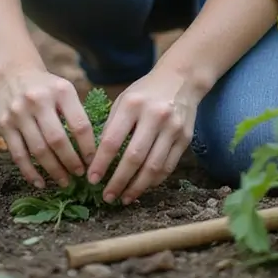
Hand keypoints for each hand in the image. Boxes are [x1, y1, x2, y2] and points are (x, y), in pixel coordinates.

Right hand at [0, 68, 96, 188]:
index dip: (88, 148)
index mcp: (61, 90)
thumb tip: (93, 150)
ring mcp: (19, 112)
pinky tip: (40, 183)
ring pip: (38, 150)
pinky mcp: (4, 125)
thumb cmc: (46, 87)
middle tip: (80, 175)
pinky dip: (30, 172)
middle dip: (71, 162)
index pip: (79, 124)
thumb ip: (76, 114)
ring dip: (53, 170)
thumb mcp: (65, 90)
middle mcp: (38, 100)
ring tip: (65, 182)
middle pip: (58, 140)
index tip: (94, 162)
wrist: (12, 72)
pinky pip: (18, 154)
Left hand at [87, 68, 200, 205]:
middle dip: (118, 181)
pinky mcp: (185, 138)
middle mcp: (155, 116)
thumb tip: (99, 158)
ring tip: (124, 198)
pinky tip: (143, 187)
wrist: (181, 79)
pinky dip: (154, 181)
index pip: (113, 140)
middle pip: (134, 157)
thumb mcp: (124, 99)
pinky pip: (168, 167)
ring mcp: (173, 128)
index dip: (101, 163)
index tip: (92, 180)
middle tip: (107, 197)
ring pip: (153, 167)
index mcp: (133, 104)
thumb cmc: (145, 91)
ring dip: (137, 187)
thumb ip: (112, 125)